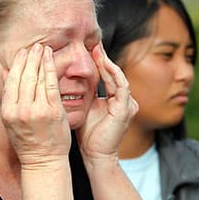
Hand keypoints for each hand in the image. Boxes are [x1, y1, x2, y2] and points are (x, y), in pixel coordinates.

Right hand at [1, 44, 70, 166]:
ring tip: (43, 49)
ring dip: (40, 60)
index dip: (16, 64)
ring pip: (37, 79)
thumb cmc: (28, 142)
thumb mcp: (11, 120)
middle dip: (29, 58)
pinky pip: (51, 86)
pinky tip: (51, 60)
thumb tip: (3, 74)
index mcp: (8, 111)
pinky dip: (51, 70)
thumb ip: (9, 97)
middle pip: (24, 77)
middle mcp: (21, 110)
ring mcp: (38, 110)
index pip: (11, 81)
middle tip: (34, 46)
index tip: (21, 52)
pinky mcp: (54, 112)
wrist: (43, 160)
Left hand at [76, 44, 138, 163]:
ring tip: (98, 51)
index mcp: (116, 101)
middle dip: (103, 59)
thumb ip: (84, 94)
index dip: (99, 63)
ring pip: (119, 77)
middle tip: (93, 44)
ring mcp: (128, 105)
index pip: (108, 77)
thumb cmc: (89, 135)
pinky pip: (122, 87)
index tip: (87, 50)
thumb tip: (69, 78)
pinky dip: (113, 74)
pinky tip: (105, 65)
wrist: (97, 155)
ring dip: (108, 63)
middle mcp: (125, 101)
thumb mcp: (86, 108)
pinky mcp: (126, 109)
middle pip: (114, 74)